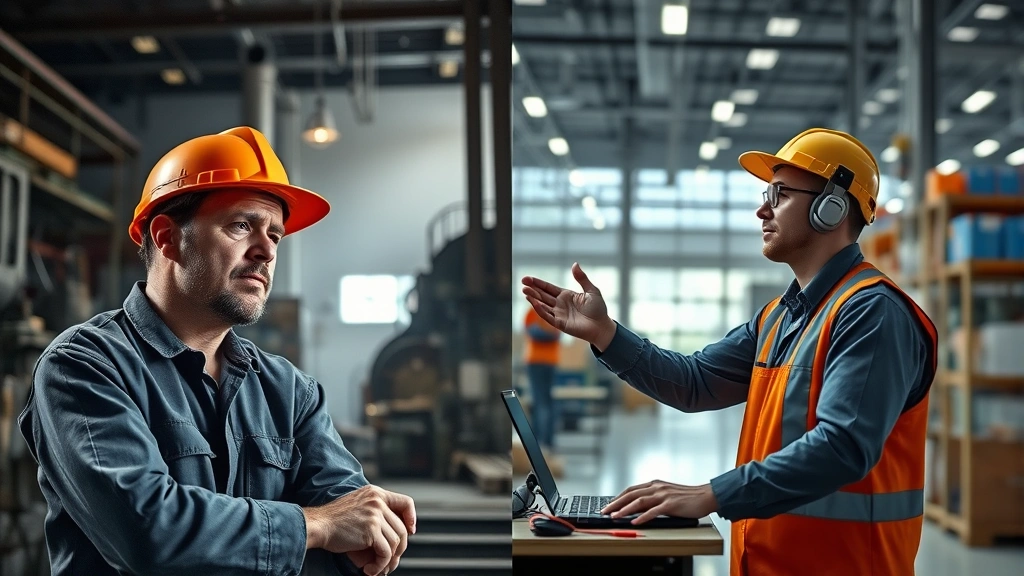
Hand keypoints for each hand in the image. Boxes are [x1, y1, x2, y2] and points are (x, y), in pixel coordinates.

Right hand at [303, 485, 416, 575]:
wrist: (318, 525)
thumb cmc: (333, 521)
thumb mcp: (358, 507)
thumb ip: (376, 513)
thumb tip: (397, 535)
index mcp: (376, 493)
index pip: (405, 502)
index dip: (411, 518)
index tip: (411, 531)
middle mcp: (378, 501)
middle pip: (402, 529)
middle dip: (398, 549)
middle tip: (388, 562)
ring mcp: (375, 514)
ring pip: (396, 543)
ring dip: (387, 561)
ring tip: (376, 569)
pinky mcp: (371, 529)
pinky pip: (385, 553)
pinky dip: (379, 565)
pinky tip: (369, 570)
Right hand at [521, 263, 617, 350]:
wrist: (602, 326)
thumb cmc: (598, 309)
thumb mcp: (591, 290)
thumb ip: (582, 278)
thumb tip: (575, 264)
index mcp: (565, 295)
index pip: (548, 288)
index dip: (538, 283)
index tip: (527, 279)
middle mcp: (559, 304)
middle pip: (543, 295)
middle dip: (532, 289)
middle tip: (523, 283)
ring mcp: (559, 314)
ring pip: (543, 305)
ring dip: (534, 299)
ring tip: (525, 291)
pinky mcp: (560, 324)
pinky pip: (548, 317)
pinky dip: (541, 310)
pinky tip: (535, 303)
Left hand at [600, 480, 717, 524]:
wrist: (706, 496)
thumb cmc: (687, 497)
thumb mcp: (666, 494)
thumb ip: (653, 498)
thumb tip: (636, 507)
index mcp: (654, 484)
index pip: (631, 489)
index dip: (618, 497)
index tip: (608, 505)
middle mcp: (656, 487)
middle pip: (630, 494)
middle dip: (615, 503)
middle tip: (605, 511)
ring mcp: (663, 495)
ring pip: (639, 501)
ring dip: (625, 510)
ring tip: (615, 516)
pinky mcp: (671, 504)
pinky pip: (653, 511)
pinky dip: (642, 517)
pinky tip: (635, 522)